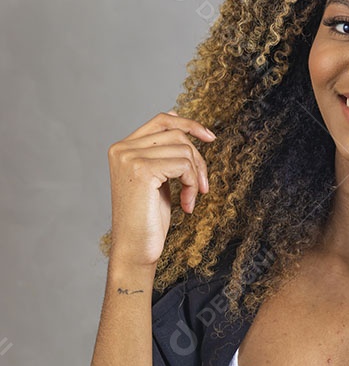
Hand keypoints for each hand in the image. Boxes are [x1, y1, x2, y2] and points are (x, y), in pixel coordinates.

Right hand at [107, 110, 215, 267]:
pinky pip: (184, 164)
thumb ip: (162, 150)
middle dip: (197, 159)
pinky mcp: (143, 169)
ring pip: (184, 150)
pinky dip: (192, 185)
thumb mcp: (157, 177)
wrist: (135, 249)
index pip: (161, 120)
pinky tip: (186, 205)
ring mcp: (130, 157)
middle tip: (203, 186)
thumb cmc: (147, 218)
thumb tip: (177, 117)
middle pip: (177, 135)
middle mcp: (122, 148)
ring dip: (195, 176)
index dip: (188, 123)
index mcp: (122, 148)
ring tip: (190, 199)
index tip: (210, 137)